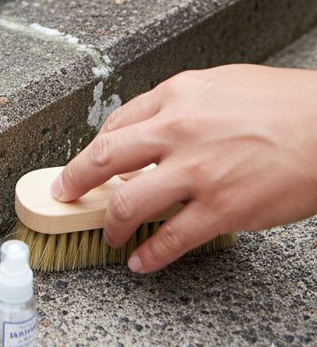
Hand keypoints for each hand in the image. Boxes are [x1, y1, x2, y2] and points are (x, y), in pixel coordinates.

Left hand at [51, 65, 316, 272]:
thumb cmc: (281, 103)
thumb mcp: (218, 84)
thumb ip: (176, 104)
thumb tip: (145, 129)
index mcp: (176, 96)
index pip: (115, 124)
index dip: (91, 150)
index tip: (82, 165)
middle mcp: (178, 131)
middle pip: (105, 159)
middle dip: (75, 181)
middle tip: (65, 194)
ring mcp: (198, 172)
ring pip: (129, 203)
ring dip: (110, 224)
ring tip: (108, 234)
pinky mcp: (223, 208)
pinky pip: (172, 238)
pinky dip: (150, 255)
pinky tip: (140, 262)